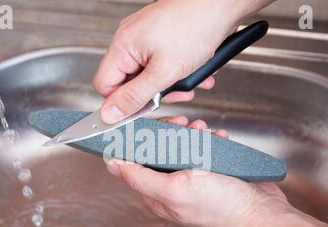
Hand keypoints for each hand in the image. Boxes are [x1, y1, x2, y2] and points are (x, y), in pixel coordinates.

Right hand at [93, 0, 272, 123]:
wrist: (221, 4)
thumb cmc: (196, 26)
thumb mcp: (164, 72)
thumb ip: (135, 96)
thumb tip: (109, 114)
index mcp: (122, 46)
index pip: (105, 86)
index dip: (122, 102)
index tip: (142, 108)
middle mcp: (130, 40)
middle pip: (129, 82)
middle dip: (153, 93)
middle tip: (173, 93)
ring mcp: (146, 38)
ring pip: (149, 75)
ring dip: (171, 84)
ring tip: (188, 81)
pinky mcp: (162, 38)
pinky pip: (162, 64)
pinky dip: (178, 72)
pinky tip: (195, 71)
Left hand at [105, 116, 290, 226]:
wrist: (261, 213)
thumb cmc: (222, 208)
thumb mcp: (175, 190)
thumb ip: (140, 177)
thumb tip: (113, 165)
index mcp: (157, 195)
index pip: (135, 163)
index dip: (140, 141)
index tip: (151, 127)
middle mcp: (172, 188)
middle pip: (159, 152)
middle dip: (170, 134)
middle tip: (183, 126)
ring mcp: (193, 181)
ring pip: (182, 148)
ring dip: (191, 135)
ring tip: (203, 132)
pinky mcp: (211, 173)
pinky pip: (204, 150)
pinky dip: (210, 141)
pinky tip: (217, 140)